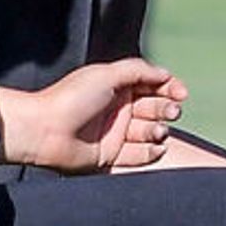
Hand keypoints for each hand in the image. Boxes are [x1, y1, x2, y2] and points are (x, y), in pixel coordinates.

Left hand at [2, 57, 184, 170]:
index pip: (153, 86)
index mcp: (118, 87)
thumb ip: (140, 70)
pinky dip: (150, 152)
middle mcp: (119, 110)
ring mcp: (116, 133)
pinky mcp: (111, 155)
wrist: (44, 131)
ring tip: (155, 130)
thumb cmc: (71, 99)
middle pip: (155, 109)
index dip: (170, 88)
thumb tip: (165, 74)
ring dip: (158, 130)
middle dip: (167, 109)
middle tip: (169, 112)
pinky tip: (153, 147)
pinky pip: (139, 155)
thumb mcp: (107, 73)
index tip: (181, 93)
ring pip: (150, 132)